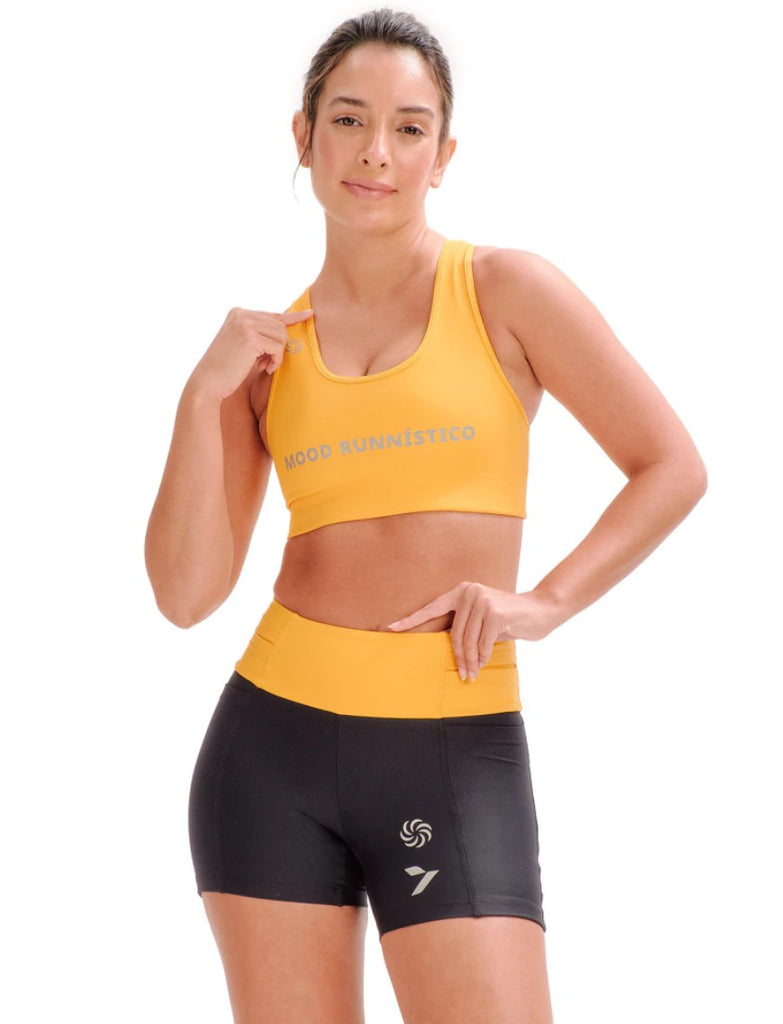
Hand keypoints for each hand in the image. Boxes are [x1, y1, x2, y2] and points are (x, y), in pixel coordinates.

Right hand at [189, 307, 313, 401]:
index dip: (293, 317)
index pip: (273, 314)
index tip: (310, 314)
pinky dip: (276, 361)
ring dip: (277, 355)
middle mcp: (242, 314)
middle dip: (278, 347)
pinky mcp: (251, 338)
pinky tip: (264, 369)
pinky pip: (278, 347)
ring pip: (282, 335)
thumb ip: (261, 335)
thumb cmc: (226, 370)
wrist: (208, 382)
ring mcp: (246, 324)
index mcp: (238, 313)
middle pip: (281, 326)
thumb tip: (286, 328)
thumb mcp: (244, 346)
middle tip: (265, 363)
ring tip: (263, 366)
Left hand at [387, 581, 560, 680]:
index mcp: (461, 591)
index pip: (432, 607)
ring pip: (467, 640)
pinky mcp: (495, 612)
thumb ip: (465, 626)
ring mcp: (482, 600)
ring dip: (470, 661)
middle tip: (462, 674)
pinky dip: (483, 657)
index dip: (411, 619)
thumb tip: (448, 649)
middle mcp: (469, 592)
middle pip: (454, 633)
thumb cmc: (509, 619)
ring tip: (471, 674)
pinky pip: (482, 643)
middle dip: (458, 657)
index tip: (392, 628)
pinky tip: (484, 663)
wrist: (541, 609)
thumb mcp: (483, 620)